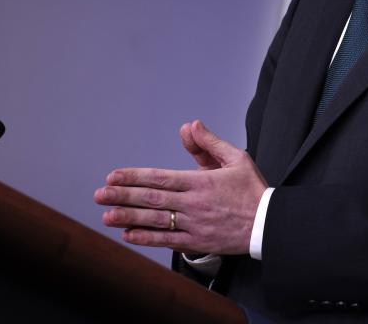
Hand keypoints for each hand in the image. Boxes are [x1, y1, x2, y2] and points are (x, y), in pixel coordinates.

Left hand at [94, 120, 266, 254]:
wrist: (268, 224)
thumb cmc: (252, 189)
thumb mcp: (236, 159)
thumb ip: (209, 143)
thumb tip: (189, 126)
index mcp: (202, 181)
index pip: (160, 178)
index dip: (134, 177)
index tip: (113, 176)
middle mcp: (194, 203)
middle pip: (152, 199)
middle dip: (123, 196)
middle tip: (99, 195)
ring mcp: (195, 224)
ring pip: (155, 221)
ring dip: (128, 217)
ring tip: (106, 215)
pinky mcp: (198, 242)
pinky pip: (167, 240)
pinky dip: (146, 238)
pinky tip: (128, 234)